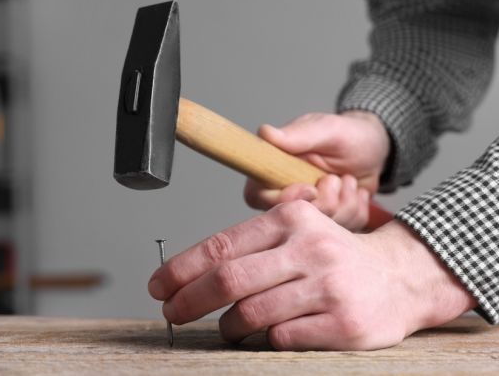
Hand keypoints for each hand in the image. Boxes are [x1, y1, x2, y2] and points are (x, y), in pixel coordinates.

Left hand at [148, 201, 474, 349]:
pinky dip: (263, 340)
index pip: (222, 245)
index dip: (182, 268)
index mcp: (292, 219)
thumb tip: (189, 273)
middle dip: (189, 300)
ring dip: (227, 326)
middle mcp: (310, 248)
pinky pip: (281, 338)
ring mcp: (328, 286)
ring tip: (226, 327)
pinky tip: (266, 334)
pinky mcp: (344, 324)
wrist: (399, 277)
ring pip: (251, 313)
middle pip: (229, 279)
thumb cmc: (333, 255)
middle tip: (172, 311)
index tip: (159, 285)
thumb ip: (251, 245)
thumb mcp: (296, 232)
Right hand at [243, 111, 390, 229]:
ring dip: (344, 203)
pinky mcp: (330, 222)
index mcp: (273, 169)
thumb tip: (265, 133)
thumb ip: (297, 135)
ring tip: (348, 180)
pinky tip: (356, 192)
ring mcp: (308, 211)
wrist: (375, 149)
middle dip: (324, 202)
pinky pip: (343, 230)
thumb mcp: (327, 130)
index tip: (311, 188)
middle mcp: (285, 193)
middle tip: (336, 179)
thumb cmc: (348, 134)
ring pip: (320, 227)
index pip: (258, 196)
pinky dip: (356, 210)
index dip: (285, 198)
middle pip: (291, 219)